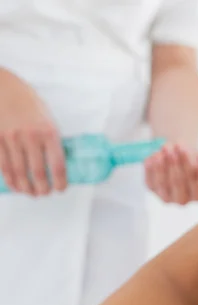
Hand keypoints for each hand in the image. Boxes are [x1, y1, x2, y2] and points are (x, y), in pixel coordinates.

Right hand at [0, 68, 66, 195]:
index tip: (60, 189)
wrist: (3, 87)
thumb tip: (57, 162)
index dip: (59, 181)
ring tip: (31, 193)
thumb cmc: (30, 103)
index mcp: (49, 132)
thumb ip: (51, 140)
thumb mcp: (47, 118)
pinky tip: (15, 186)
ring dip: (26, 187)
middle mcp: (30, 137)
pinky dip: (10, 179)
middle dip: (42, 188)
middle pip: (37, 172)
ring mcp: (11, 139)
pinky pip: (3, 165)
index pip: (57, 164)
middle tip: (44, 193)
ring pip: (19, 171)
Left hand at [144, 142, 197, 204]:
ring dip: (163, 162)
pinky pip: (150, 178)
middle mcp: (183, 200)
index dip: (189, 166)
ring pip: (162, 182)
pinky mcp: (152, 188)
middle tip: (173, 145)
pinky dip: (152, 165)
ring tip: (166, 147)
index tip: (185, 149)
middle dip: (175, 162)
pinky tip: (157, 153)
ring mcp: (166, 196)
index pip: (196, 186)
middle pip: (178, 183)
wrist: (182, 154)